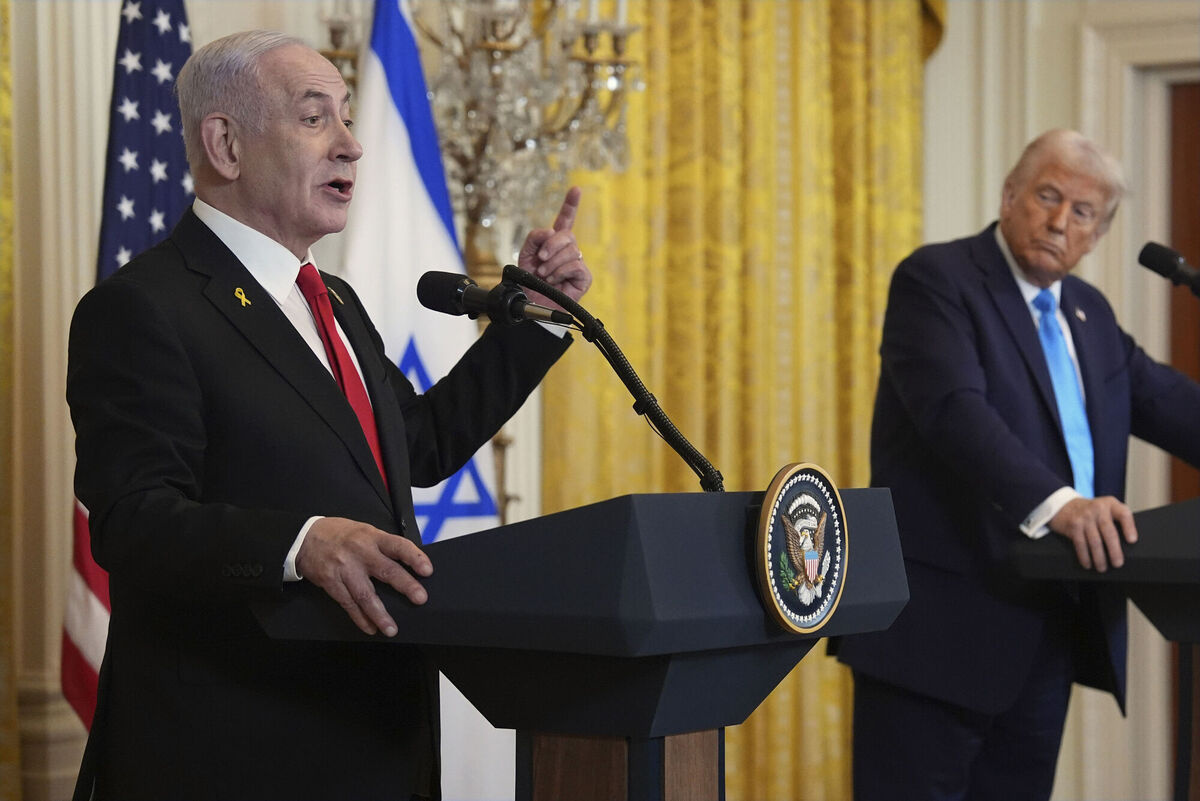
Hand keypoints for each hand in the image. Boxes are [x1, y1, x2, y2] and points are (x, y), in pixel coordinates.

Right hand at [295, 517, 432, 636]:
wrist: (305, 538)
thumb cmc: (339, 534)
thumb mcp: (364, 531)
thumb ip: (383, 546)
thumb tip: (407, 565)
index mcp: (372, 537)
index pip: (398, 546)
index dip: (414, 557)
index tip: (427, 570)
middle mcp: (360, 552)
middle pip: (386, 570)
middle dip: (405, 586)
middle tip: (420, 598)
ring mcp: (345, 569)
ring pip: (365, 594)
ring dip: (380, 614)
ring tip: (392, 629)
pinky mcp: (331, 582)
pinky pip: (348, 603)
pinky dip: (360, 618)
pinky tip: (370, 627)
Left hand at [517, 186, 591, 306]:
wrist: (531, 303)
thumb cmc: (528, 282)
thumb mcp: (525, 255)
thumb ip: (535, 237)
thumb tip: (552, 232)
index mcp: (554, 242)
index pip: (565, 220)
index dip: (571, 204)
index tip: (576, 189)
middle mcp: (568, 250)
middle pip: (567, 235)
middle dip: (551, 246)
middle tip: (540, 259)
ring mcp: (577, 263)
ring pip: (571, 251)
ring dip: (552, 263)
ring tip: (544, 275)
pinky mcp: (584, 277)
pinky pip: (575, 265)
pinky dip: (561, 272)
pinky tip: (554, 280)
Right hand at [1049, 496, 1136, 571]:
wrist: (1064, 506)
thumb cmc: (1091, 512)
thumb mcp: (1105, 509)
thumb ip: (1116, 520)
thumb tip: (1127, 545)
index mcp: (1110, 504)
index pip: (1123, 514)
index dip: (1129, 527)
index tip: (1132, 541)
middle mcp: (1098, 508)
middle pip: (1109, 532)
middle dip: (1114, 551)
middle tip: (1118, 564)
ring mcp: (1084, 517)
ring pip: (1095, 541)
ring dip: (1099, 558)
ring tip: (1102, 568)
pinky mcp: (1073, 525)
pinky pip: (1081, 544)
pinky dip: (1085, 557)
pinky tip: (1088, 564)